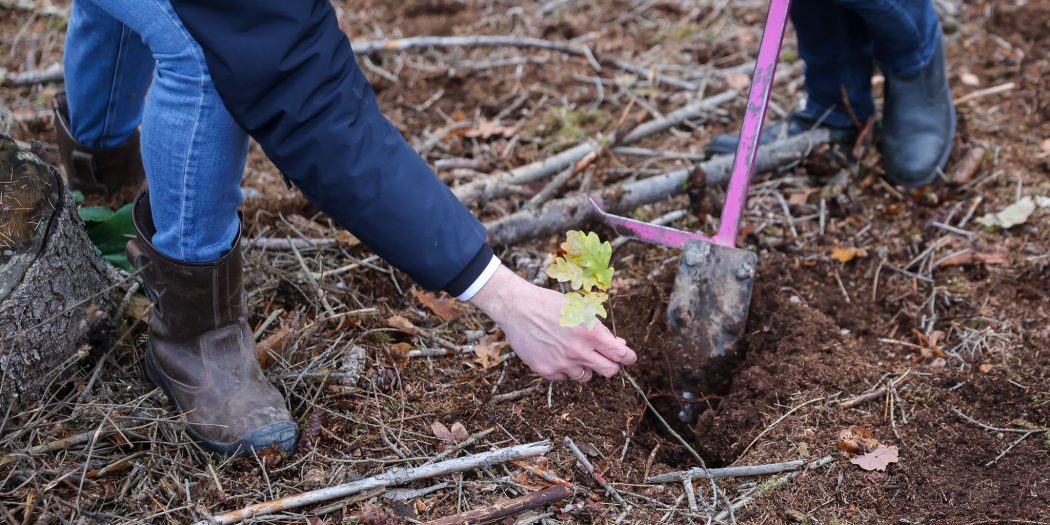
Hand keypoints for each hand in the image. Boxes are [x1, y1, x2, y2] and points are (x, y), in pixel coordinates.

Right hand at [469, 264, 636, 381]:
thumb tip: (617, 344)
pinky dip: (564, 368)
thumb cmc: (550, 304)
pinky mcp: (546, 371)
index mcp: (590, 333)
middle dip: (611, 365)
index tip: (630, 357)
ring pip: (586, 376)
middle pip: (609, 371)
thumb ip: (600, 329)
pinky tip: (555, 352)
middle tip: (606, 359)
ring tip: (571, 350)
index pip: (620, 354)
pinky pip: (565, 377)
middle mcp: (578, 351)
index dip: (628, 357)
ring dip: (585, 366)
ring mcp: (562, 364)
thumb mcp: (580, 309)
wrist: (517, 308)